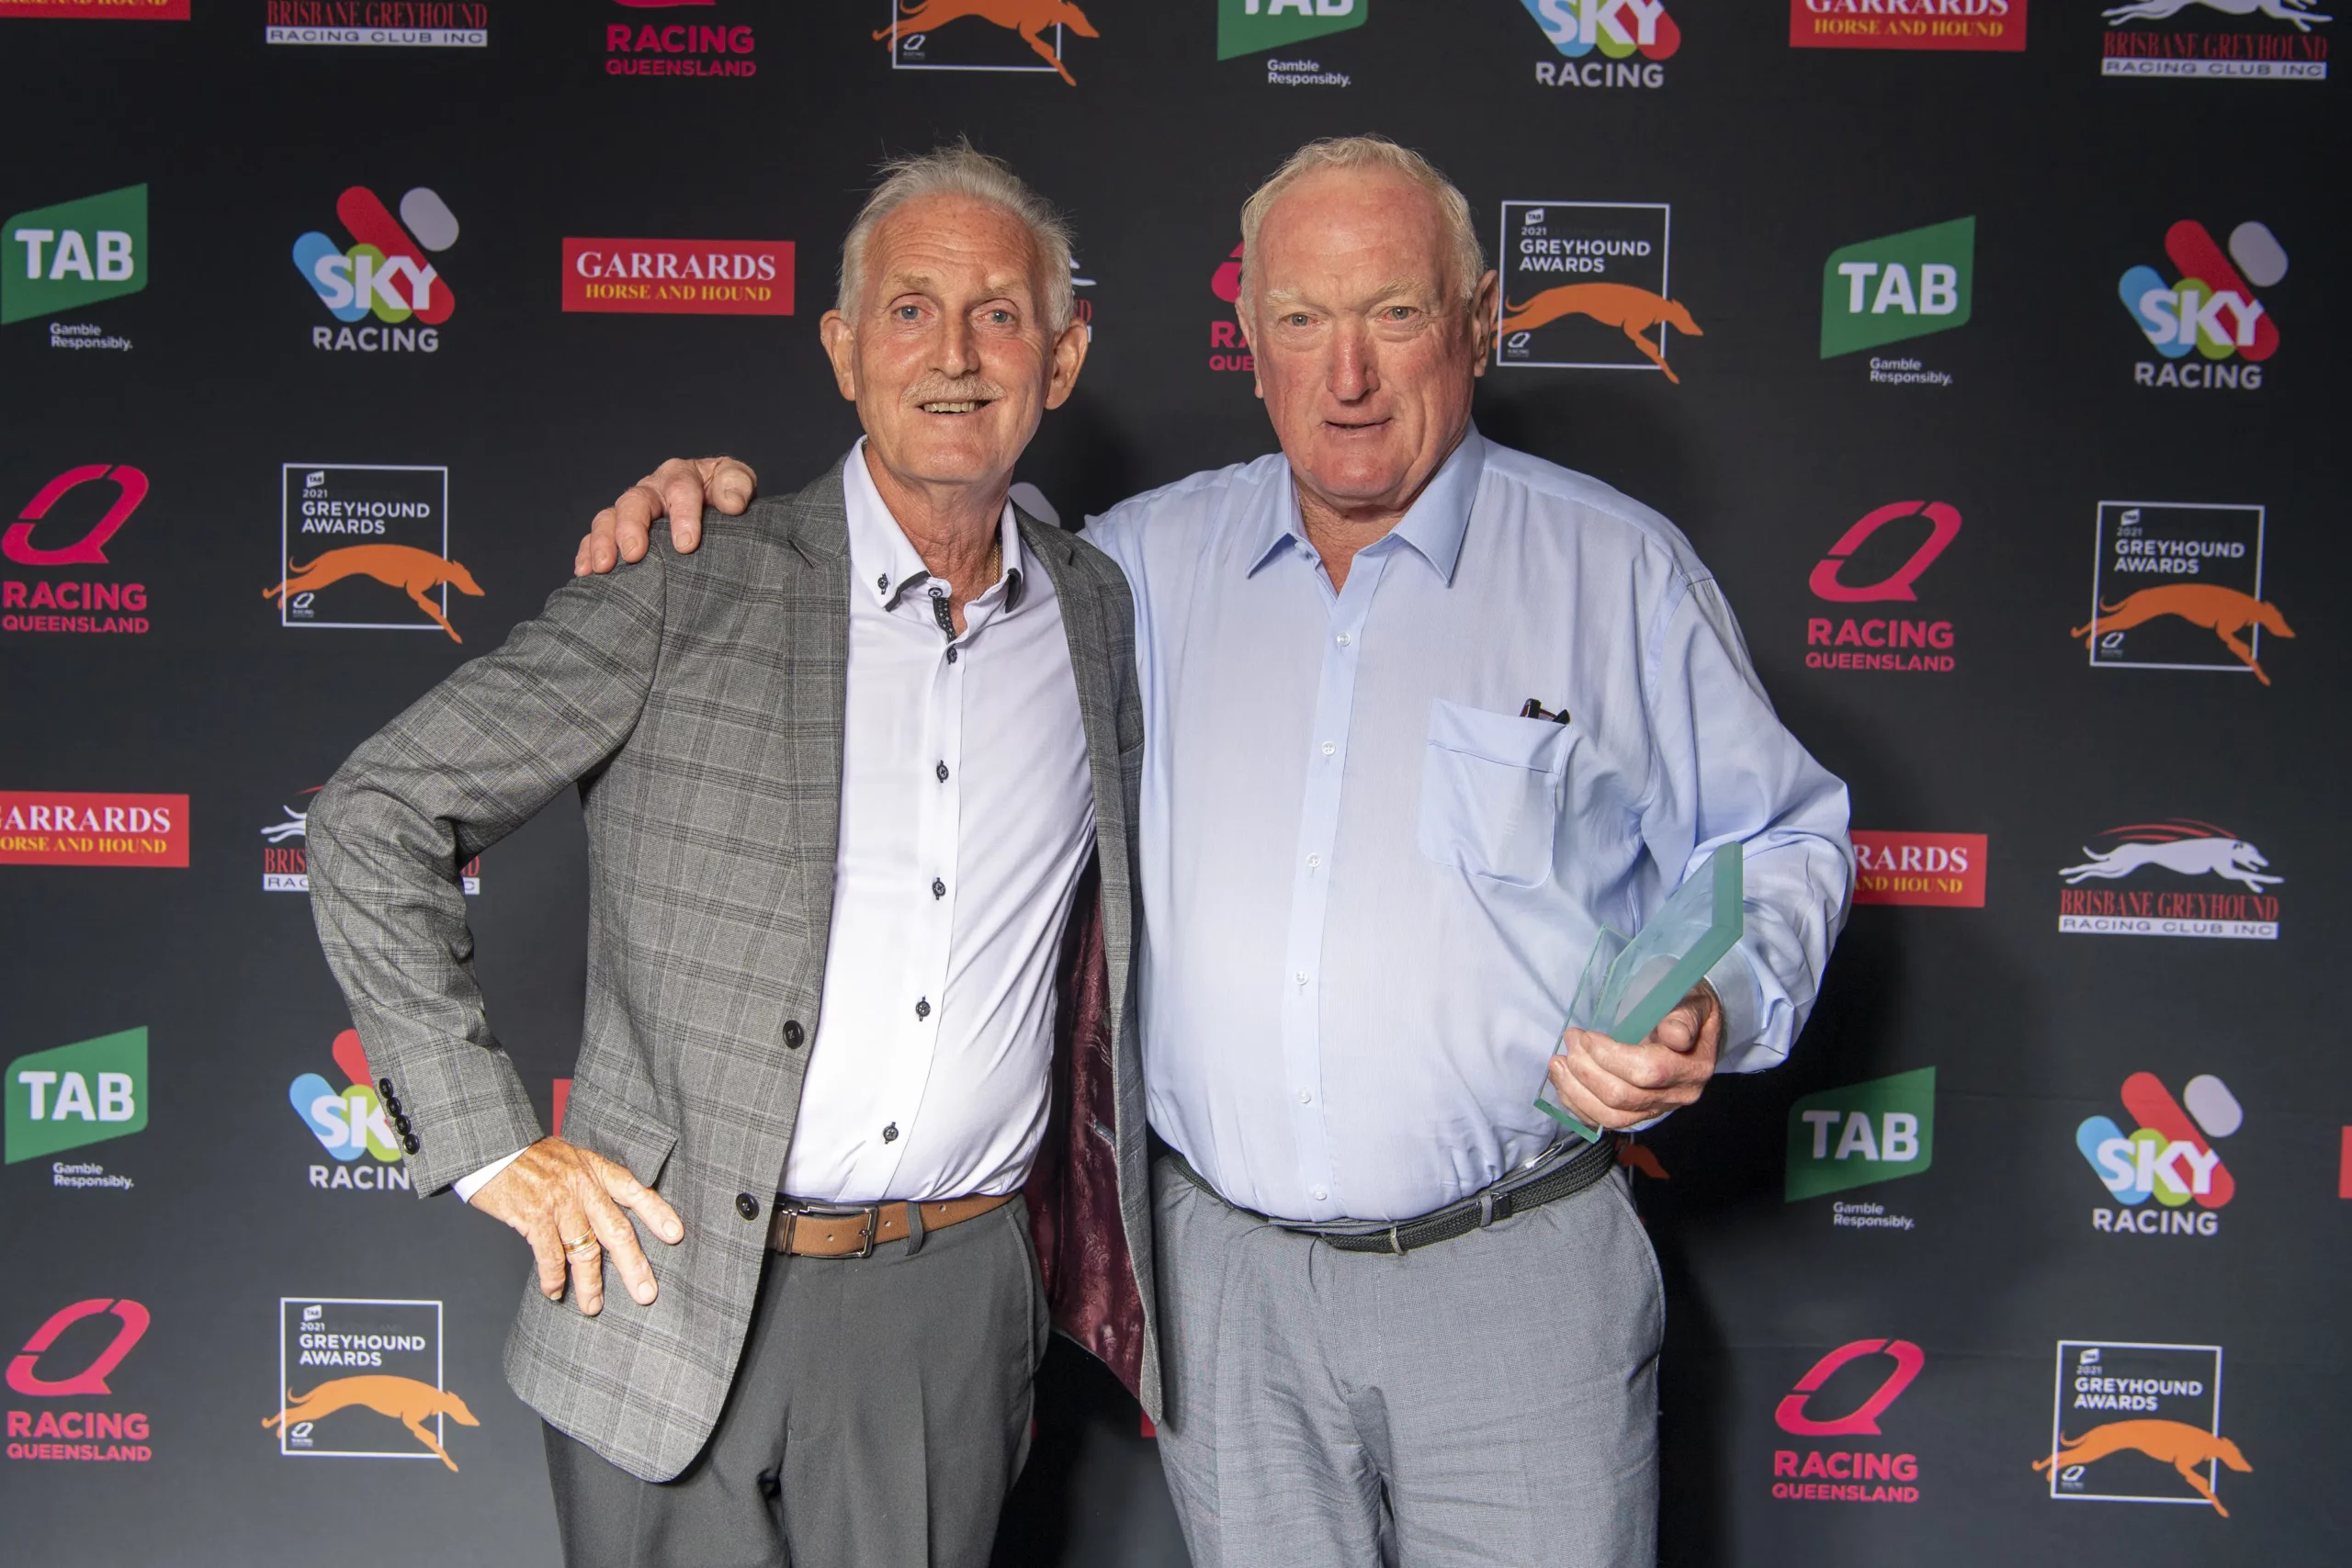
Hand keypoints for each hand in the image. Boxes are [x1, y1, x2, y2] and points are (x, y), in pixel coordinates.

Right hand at [469, 1137, 684, 1314]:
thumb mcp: (569, 1157)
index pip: (634, 1190)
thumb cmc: (529, 1155)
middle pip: (617, 1231)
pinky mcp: (533, 1217)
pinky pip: (549, 1256)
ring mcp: (559, 1202)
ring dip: (590, 1284)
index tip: (675, 1235)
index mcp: (594, 1169)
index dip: (656, 1213)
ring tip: (594, 1307)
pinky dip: (552, 1278)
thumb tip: (606, 1213)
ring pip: (584, 1251)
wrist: (492, 1146)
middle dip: (634, 1265)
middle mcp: (582, 1186)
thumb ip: (589, 1182)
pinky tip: (554, 1292)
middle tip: (646, 1293)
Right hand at [574, 456, 756, 575]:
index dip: (682, 515)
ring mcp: (631, 509)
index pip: (680, 489)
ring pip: (609, 518)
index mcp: (681, 475)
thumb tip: (732, 503)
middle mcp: (651, 489)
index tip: (686, 544)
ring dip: (603, 541)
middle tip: (634, 554)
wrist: (714, 506)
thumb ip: (737, 486)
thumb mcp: (736, 482)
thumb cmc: (725, 495)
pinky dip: (587, 553)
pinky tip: (586, 573)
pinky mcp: (617, 529)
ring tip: (604, 567)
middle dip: (631, 527)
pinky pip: (595, 537)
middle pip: (635, 501)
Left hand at [1546, 980, 1721, 1131]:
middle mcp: (1678, 1095)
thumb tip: (1675, 1035)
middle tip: (1570, 1040)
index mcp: (1694, 1067)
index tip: (1588, 1036)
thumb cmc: (1689, 1010)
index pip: (1650, 1071)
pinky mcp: (1639, 1115)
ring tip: (1557, 1063)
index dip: (1611, 1056)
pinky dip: (1578, 1105)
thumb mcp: (1693, 1002)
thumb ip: (1684, 1016)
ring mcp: (1658, 1109)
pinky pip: (1604, 1121)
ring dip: (1576, 1090)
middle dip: (1587, 1069)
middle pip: (1624, 1096)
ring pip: (1611, 1115)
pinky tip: (1563, 1083)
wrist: (1695, 1030)